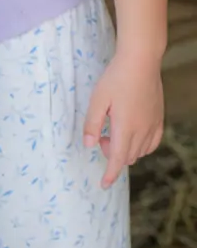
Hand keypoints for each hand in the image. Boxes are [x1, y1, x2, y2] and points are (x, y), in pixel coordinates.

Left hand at [83, 49, 164, 187]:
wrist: (141, 62)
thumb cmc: (115, 79)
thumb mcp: (97, 100)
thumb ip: (92, 124)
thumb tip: (89, 145)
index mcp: (125, 127)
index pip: (117, 158)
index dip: (110, 174)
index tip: (103, 185)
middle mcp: (142, 130)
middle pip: (127, 156)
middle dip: (111, 155)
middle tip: (100, 136)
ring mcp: (153, 124)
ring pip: (140, 151)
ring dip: (125, 150)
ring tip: (112, 131)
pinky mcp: (159, 118)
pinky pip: (152, 142)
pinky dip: (141, 146)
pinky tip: (131, 135)